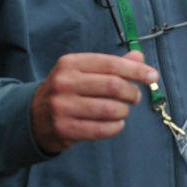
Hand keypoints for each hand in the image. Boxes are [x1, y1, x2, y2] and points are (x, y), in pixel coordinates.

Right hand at [30, 50, 152, 153]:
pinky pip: (102, 129)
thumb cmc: (67, 91)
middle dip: (132, 92)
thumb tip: (139, 57)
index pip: (111, 64)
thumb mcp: (83, 72)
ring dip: (124, 111)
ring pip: (110, 109)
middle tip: (136, 97)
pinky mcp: (64, 128)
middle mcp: (64, 82)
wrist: (33, 117)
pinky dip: (116, 127)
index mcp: (70, 63)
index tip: (153, 76)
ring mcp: (62, 106)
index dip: (136, 70)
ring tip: (123, 111)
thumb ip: (111, 65)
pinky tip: (116, 123)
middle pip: (113, 86)